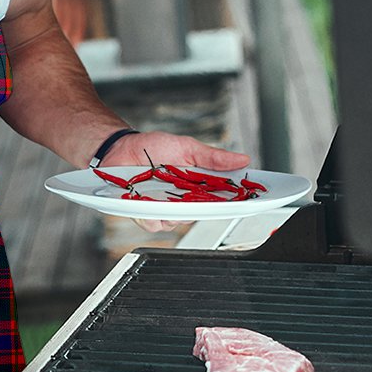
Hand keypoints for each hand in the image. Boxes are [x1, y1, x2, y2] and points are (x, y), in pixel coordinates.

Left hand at [101, 131, 250, 233]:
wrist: (121, 148)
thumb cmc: (153, 147)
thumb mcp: (187, 147)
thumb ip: (213, 157)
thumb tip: (242, 159)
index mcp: (197, 186)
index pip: (222, 199)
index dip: (237, 202)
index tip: (250, 199)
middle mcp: (183, 201)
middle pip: (202, 214)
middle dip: (203, 207)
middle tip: (198, 193)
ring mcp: (164, 209)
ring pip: (178, 222)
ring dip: (174, 209)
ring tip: (164, 191)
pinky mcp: (144, 214)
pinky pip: (154, 223)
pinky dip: (151, 213)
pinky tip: (147, 200)